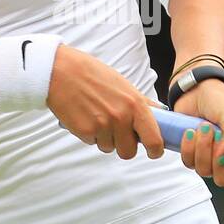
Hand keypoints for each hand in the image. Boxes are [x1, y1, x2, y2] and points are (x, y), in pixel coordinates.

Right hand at [47, 46, 167, 160]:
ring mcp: (103, 126)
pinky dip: (89, 134)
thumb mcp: (123, 85)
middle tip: (117, 133)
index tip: (153, 152)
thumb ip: (141, 103)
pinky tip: (85, 117)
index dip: (155, 150)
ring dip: (104, 138)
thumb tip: (161, 113)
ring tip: (96, 117)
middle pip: (129, 151)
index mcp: (135, 104)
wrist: (62, 71)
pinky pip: (92, 143)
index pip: (154, 139)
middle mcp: (121, 117)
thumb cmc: (93, 75)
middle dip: (123, 146)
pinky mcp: (86, 132)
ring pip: (109, 148)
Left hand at [171, 77, 223, 193]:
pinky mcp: (193, 155)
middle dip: (216, 159)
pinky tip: (190, 132)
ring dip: (201, 149)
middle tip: (215, 135)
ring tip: (203, 127)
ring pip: (204, 171)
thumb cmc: (219, 101)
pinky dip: (188, 148)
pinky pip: (189, 163)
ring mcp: (211, 158)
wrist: (195, 91)